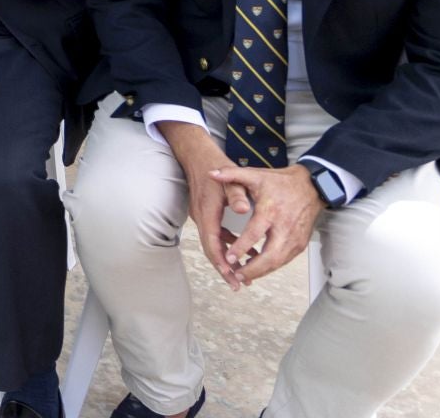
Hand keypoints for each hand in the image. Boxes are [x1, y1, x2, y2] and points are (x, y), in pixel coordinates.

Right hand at [163, 122, 252, 289]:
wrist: (196, 154)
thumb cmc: (213, 165)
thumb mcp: (229, 178)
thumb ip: (237, 194)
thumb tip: (243, 210)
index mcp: (207, 213)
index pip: (212, 245)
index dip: (222, 263)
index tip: (233, 278)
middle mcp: (202, 218)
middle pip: (211, 250)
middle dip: (224, 268)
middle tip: (238, 285)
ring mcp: (202, 216)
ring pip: (213, 244)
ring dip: (226, 258)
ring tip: (243, 273)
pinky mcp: (206, 213)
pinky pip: (216, 235)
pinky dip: (228, 245)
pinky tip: (244, 250)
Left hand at [211, 163, 323, 284]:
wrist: (312, 187)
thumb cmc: (282, 182)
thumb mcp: (255, 175)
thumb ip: (232, 175)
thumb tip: (211, 174)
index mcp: (271, 210)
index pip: (255, 233)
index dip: (241, 247)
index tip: (229, 257)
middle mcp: (284, 227)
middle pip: (270, 255)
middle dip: (253, 268)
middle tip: (236, 274)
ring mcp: (294, 238)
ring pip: (278, 262)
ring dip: (261, 271)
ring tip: (243, 275)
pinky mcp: (300, 244)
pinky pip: (285, 260)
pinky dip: (271, 267)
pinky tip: (257, 269)